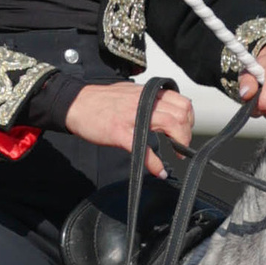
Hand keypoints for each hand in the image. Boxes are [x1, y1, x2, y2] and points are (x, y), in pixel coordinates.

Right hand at [65, 77, 196, 172]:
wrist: (76, 104)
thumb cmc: (101, 100)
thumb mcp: (130, 92)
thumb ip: (149, 99)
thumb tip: (168, 108)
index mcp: (148, 93)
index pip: (183, 102)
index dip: (189, 119)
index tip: (184, 131)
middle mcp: (144, 102)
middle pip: (181, 114)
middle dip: (186, 134)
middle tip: (181, 146)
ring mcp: (133, 117)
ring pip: (170, 125)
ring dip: (178, 145)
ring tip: (175, 157)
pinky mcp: (121, 132)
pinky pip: (145, 148)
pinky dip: (155, 164)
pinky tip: (158, 171)